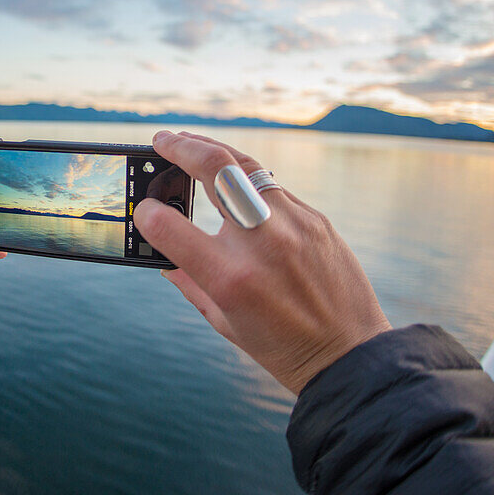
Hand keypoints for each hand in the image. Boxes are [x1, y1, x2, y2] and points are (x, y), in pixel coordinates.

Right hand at [133, 131, 390, 394]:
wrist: (349, 353)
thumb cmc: (282, 346)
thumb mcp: (223, 321)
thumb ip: (188, 282)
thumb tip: (163, 254)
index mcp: (230, 278)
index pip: (172, 228)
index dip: (149, 214)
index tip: (144, 209)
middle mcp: (262, 243)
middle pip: (215, 169)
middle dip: (181, 148)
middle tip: (162, 141)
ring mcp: (294, 224)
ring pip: (246, 166)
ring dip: (213, 150)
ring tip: (190, 145)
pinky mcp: (316, 219)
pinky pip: (273, 189)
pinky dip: (246, 181)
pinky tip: (233, 182)